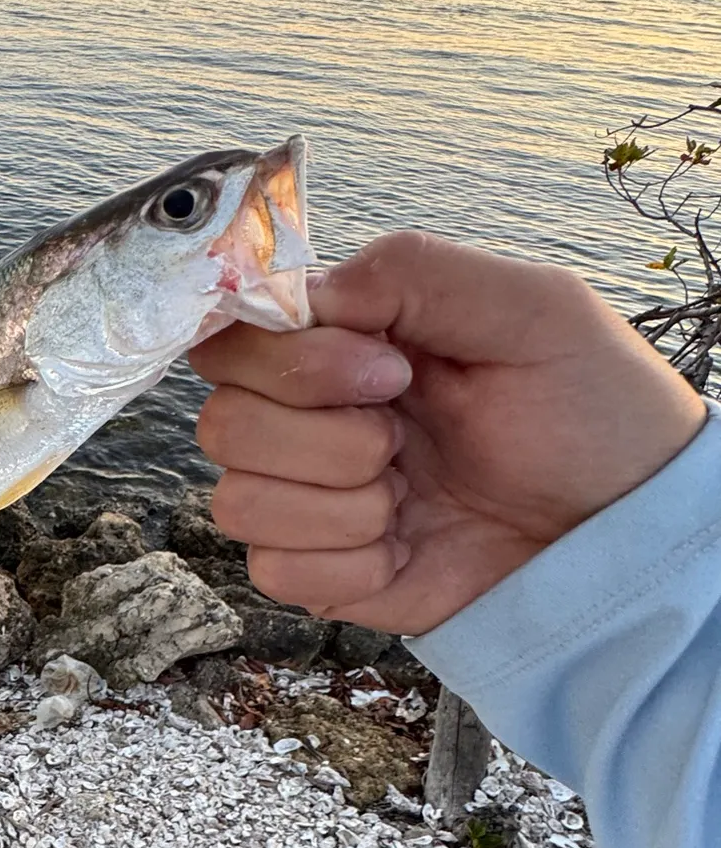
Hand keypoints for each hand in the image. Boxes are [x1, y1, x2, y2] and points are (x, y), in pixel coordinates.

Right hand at [189, 230, 707, 635]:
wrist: (627, 532)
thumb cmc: (593, 412)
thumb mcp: (531, 309)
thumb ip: (414, 272)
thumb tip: (304, 294)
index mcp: (342, 347)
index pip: (230, 340)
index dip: (285, 360)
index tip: (386, 370)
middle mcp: (309, 420)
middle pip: (221, 424)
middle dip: (324, 437)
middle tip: (407, 436)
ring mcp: (312, 501)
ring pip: (236, 502)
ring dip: (338, 503)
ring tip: (411, 496)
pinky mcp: (325, 575)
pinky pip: (274, 571)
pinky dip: (346, 564)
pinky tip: (403, 547)